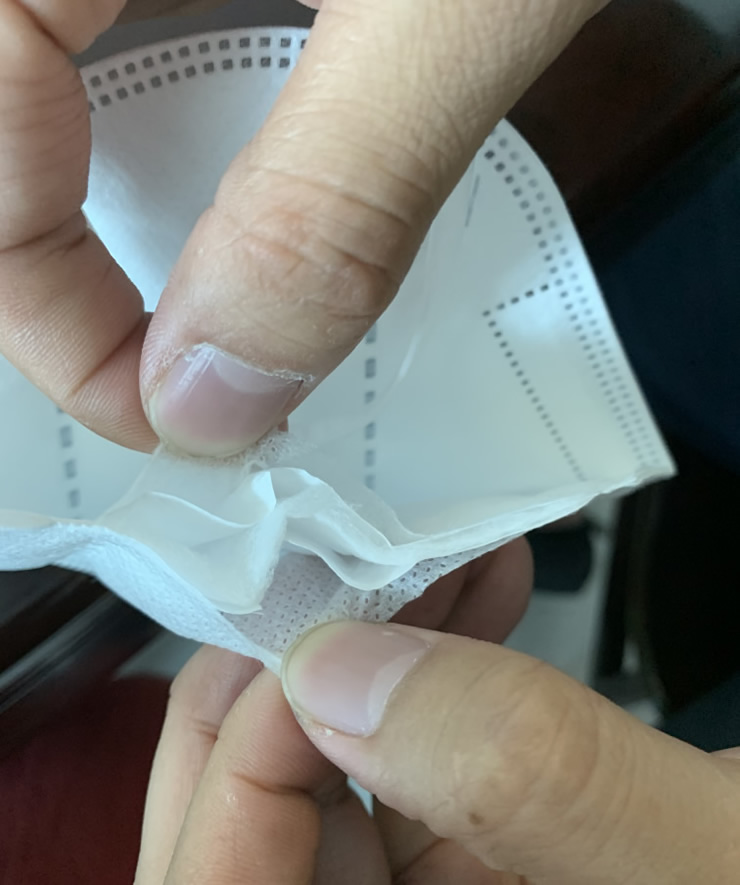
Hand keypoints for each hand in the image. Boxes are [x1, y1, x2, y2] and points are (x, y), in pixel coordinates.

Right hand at [0, 0, 605, 454]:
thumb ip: (334, 196)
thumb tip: (225, 388)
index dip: (48, 319)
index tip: (166, 412)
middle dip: (52, 272)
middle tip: (165, 375)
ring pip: (34, 80)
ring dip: (94, 201)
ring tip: (179, 299)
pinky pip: (103, 25)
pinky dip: (153, 111)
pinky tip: (219, 163)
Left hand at [135, 539, 739, 883]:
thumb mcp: (721, 865)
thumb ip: (528, 780)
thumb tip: (337, 670)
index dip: (236, 765)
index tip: (306, 630)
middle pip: (253, 841)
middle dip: (288, 690)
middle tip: (336, 576)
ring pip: (336, 793)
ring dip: (368, 660)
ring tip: (431, 563)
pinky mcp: (499, 872)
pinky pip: (416, 779)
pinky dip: (435, 682)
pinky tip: (482, 599)